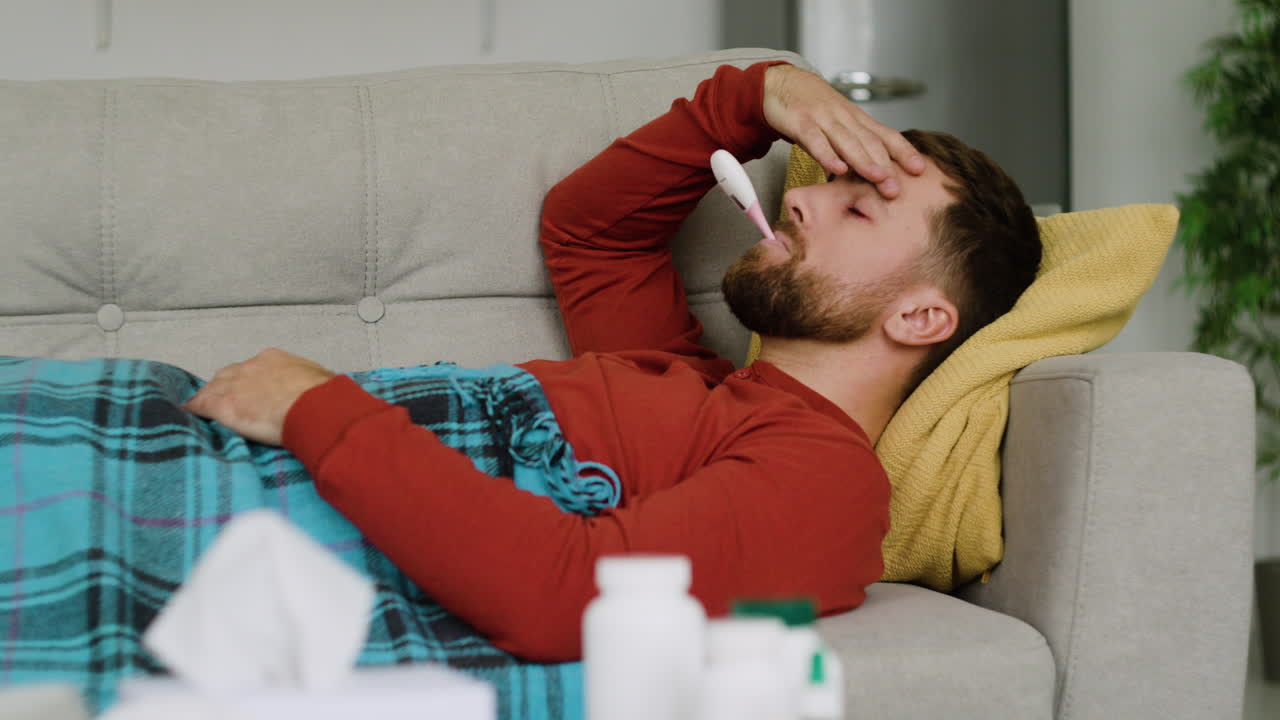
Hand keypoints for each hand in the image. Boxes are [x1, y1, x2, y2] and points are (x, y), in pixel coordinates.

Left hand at [182, 347, 335, 445]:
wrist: (314, 406)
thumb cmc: (325, 396)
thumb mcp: (322, 380)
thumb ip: (311, 382)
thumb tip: (322, 388)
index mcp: (274, 359)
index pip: (252, 368)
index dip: (249, 380)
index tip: (252, 391)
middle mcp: (250, 367)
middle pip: (228, 374)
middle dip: (226, 385)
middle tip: (227, 399)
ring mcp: (234, 385)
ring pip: (212, 388)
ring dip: (208, 397)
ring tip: (203, 407)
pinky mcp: (223, 405)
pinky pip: (200, 405)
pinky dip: (193, 409)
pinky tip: (187, 414)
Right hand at [763, 64, 925, 197]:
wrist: (782, 82)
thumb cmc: (813, 108)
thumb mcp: (837, 126)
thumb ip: (852, 149)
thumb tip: (872, 176)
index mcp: (856, 120)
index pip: (886, 136)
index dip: (904, 152)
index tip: (920, 169)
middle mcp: (844, 118)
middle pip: (870, 142)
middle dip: (886, 165)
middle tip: (897, 188)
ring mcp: (823, 118)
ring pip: (847, 141)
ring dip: (864, 160)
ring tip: (878, 178)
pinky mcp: (800, 121)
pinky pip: (815, 139)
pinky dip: (827, 154)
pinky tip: (837, 168)